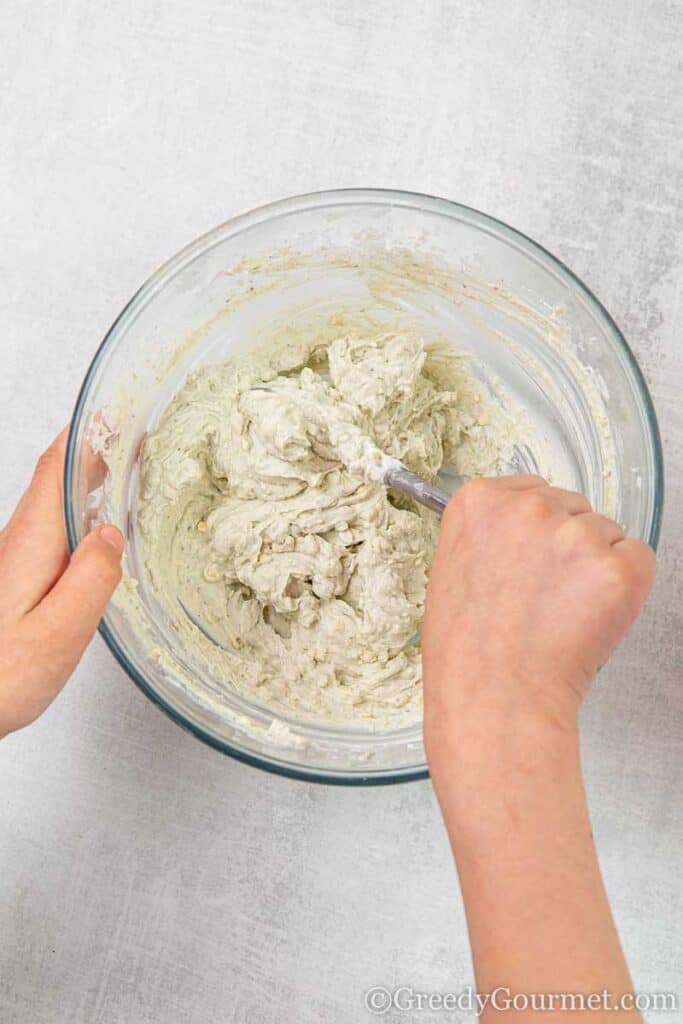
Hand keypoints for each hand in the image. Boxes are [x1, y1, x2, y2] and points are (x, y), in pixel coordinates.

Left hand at [0, 429, 123, 737]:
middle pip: (53, 480)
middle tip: (133, 440)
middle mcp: (18, 543)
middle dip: (92, 453)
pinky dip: (77, 516)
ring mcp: (13, 561)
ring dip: (84, 483)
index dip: (87, 436)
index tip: (115, 414)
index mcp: (31, 543)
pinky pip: (49, 533)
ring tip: (123, 477)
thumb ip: (91, 579)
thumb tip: (113, 536)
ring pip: (50, 506)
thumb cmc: (0, 678)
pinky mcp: (14, 582)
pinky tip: (95, 535)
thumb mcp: (58, 632)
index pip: (56, 468)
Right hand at [423, 475, 654, 760]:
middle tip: (545, 597)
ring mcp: (575, 534)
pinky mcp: (618, 567)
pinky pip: (638, 559)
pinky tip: (589, 619)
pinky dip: (626, 589)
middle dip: (567, 546)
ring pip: (606, 533)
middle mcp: (527, 506)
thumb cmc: (466, 650)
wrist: (494, 697)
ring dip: (594, 568)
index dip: (535, 531)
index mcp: (479, 502)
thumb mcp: (452, 570)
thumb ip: (491, 535)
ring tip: (561, 616)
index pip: (532, 490)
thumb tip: (527, 533)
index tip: (529, 562)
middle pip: (572, 506)